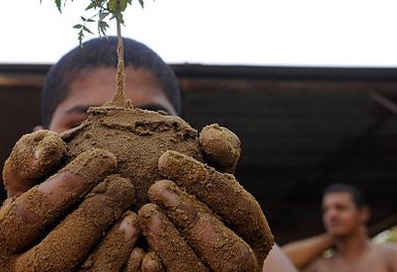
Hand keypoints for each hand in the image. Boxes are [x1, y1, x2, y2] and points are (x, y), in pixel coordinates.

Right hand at [0, 130, 141, 270]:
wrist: (58, 230)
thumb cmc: (44, 193)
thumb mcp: (28, 172)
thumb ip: (31, 152)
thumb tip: (46, 152)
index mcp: (0, 240)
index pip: (29, 215)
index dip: (64, 188)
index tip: (102, 159)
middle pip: (55, 254)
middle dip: (93, 215)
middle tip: (122, 184)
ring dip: (113, 245)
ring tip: (133, 214)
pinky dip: (128, 269)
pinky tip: (143, 246)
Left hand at [138, 124, 273, 271]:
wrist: (183, 243)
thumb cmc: (199, 202)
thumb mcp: (212, 177)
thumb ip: (218, 153)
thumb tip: (211, 136)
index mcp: (255, 232)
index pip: (240, 206)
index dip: (205, 182)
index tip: (164, 159)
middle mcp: (245, 265)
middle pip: (231, 250)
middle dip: (193, 217)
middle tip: (156, 188)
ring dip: (172, 243)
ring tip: (145, 212)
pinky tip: (142, 254)